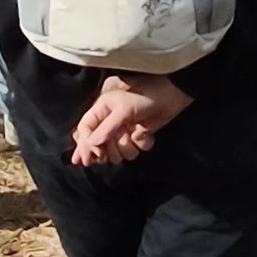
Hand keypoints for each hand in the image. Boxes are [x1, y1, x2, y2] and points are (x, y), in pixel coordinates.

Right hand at [68, 71, 189, 168]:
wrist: (171, 96)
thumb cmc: (145, 97)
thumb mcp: (124, 109)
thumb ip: (107, 127)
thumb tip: (93, 144)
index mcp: (101, 110)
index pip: (85, 131)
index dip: (84, 146)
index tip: (89, 159)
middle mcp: (109, 122)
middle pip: (99, 146)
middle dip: (107, 151)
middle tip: (109, 154)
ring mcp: (123, 131)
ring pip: (117, 152)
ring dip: (126, 149)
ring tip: (132, 137)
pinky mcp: (138, 137)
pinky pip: (134, 151)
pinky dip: (141, 145)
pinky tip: (146, 135)